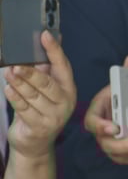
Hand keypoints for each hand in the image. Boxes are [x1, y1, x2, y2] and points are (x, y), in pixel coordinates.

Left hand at [4, 32, 75, 159]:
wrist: (35, 143)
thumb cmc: (39, 111)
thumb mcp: (44, 90)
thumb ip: (44, 70)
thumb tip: (41, 44)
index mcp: (68, 89)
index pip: (63, 66)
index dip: (54, 50)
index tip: (45, 35)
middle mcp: (65, 102)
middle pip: (47, 84)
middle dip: (31, 73)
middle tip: (17, 65)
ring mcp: (54, 116)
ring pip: (33, 96)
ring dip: (19, 84)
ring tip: (8, 74)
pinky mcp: (40, 127)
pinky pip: (24, 109)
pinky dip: (15, 98)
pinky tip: (8, 89)